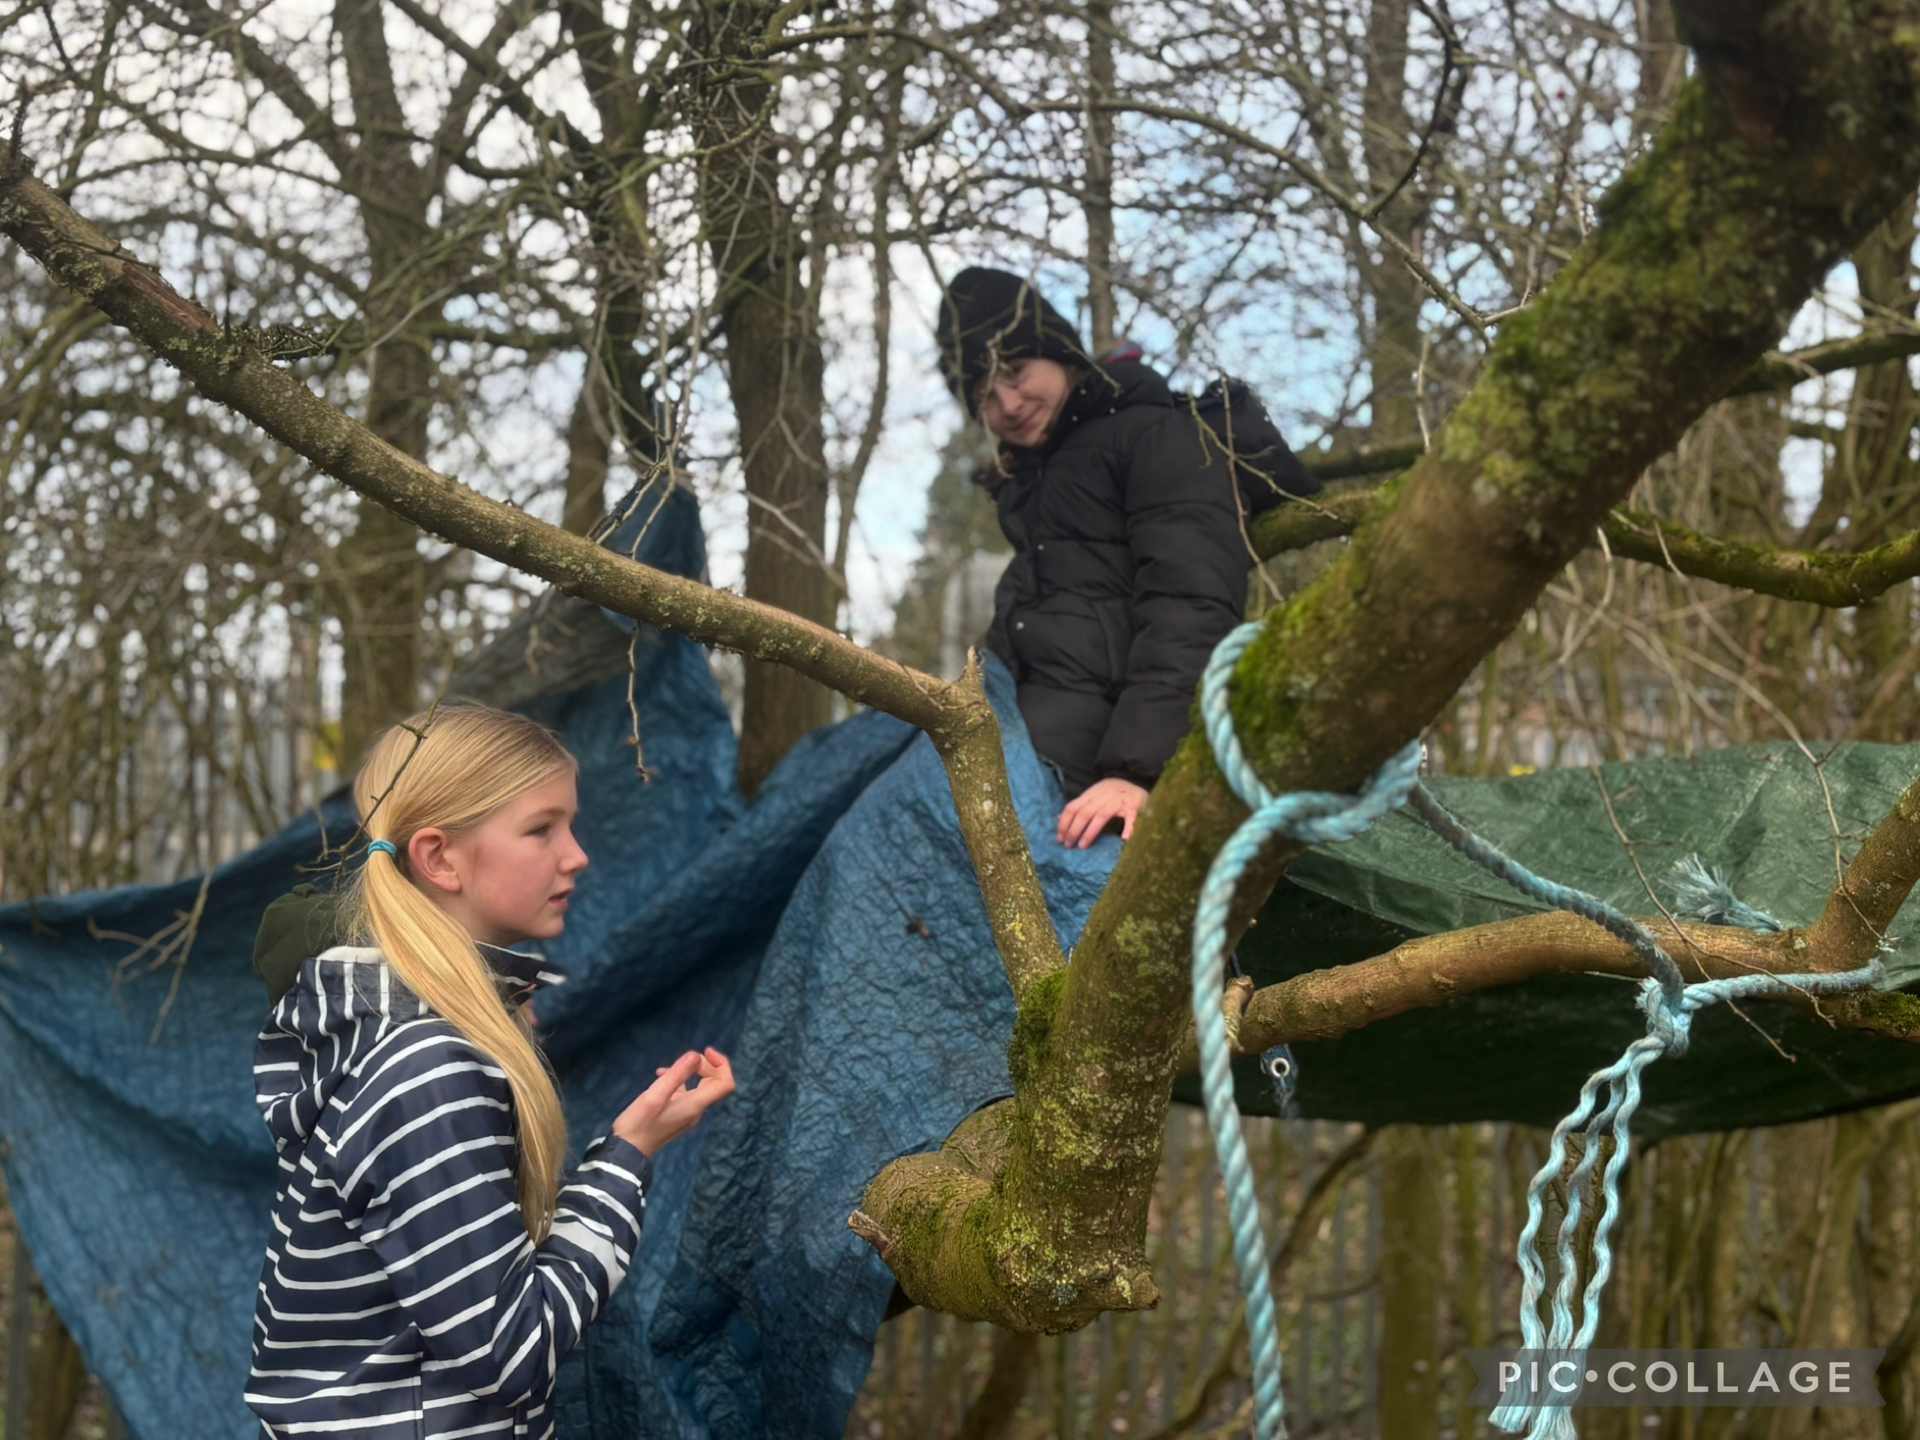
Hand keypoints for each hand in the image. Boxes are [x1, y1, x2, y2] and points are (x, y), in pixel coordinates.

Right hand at [612, 1047, 735, 1156]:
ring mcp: (686, 1115)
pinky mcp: (675, 1116)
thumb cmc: (638, 1124)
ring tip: (663, 1071)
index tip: (705, 1052)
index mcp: (695, 1106)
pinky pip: (685, 1093)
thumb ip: (677, 1074)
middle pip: (714, 1082)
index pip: (725, 1084)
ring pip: (698, 1086)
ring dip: (687, 1072)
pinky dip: (676, 1082)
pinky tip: (659, 1078)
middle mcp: (696, 1111)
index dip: (721, 1064)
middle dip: (702, 1065)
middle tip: (680, 1060)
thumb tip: (695, 1055)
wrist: (626, 1152)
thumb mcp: (655, 1095)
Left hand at [1056, 777, 1148, 848]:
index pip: (1072, 807)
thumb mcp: (1093, 797)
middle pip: (1084, 813)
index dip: (1064, 823)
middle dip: (1074, 830)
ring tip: (1083, 846)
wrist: (1136, 786)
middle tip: (1068, 846)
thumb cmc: (1112, 795)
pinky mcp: (1133, 806)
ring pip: (1101, 816)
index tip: (1059, 839)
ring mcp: (1118, 801)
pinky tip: (1124, 838)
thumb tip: (1058, 818)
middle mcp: (1102, 797)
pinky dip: (1128, 827)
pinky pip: (1130, 817)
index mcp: (1091, 794)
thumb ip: (1079, 807)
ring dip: (1090, 832)